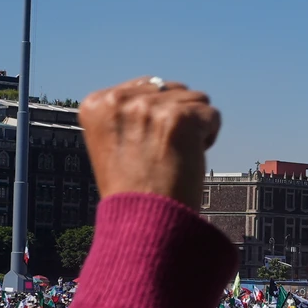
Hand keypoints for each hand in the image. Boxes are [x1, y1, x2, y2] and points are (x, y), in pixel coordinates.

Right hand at [77, 77, 219, 208]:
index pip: (145, 87)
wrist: (144, 222)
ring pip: (195, 99)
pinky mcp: (178, 117)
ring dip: (194, 126)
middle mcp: (118, 100)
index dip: (155, 117)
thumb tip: (161, 86)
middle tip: (163, 154)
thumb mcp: (115, 142)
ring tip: (175, 156)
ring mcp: (148, 108)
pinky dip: (209, 136)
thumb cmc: (134, 189)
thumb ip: (129, 112)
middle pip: (171, 89)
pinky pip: (211, 114)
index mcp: (95, 104)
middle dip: (176, 117)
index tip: (145, 146)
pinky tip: (190, 158)